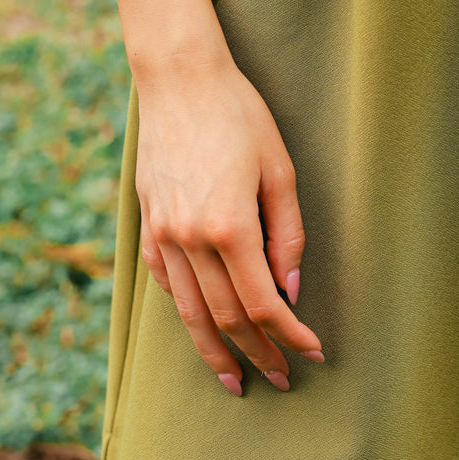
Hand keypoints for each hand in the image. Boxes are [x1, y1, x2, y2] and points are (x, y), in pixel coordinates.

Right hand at [133, 44, 324, 395]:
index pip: (262, 304)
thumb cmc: (238, 115)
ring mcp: (162, 234)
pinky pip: (166, 282)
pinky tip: (201, 325)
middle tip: (280, 378)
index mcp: (228, 226)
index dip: (289, 334)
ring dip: (214, 352)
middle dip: (257, 353)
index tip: (311, 351)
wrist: (179, 80)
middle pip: (225, 318)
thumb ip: (288, 233)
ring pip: (189, 313)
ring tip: (234, 380)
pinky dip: (186, 310)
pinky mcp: (147, 223)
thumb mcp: (280, 169)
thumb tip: (290, 287)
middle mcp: (189, 239)